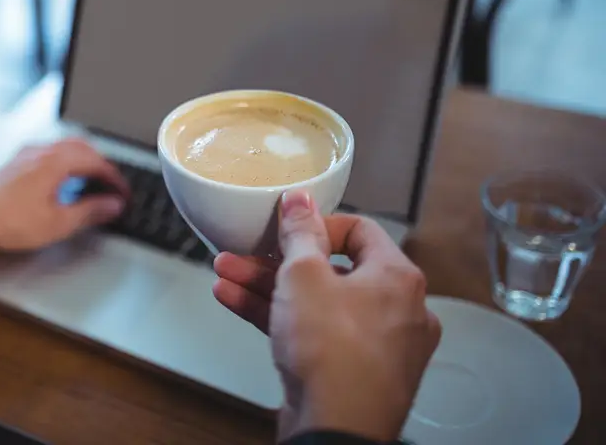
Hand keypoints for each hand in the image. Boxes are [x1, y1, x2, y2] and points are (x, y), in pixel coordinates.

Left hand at [0, 140, 129, 251]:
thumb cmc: (6, 221)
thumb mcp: (58, 223)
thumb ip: (90, 212)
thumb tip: (112, 204)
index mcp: (55, 161)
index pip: (96, 161)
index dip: (114, 178)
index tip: (122, 192)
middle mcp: (40, 150)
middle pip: (81, 146)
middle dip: (100, 164)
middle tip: (110, 184)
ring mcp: (24, 153)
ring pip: (62, 146)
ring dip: (81, 160)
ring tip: (88, 181)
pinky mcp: (12, 160)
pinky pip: (46, 152)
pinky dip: (62, 161)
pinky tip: (58, 180)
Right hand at [212, 191, 441, 442]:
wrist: (336, 428)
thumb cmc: (333, 354)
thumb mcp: (302, 275)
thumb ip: (299, 234)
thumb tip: (300, 201)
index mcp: (398, 277)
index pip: (359, 230)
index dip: (316, 224)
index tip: (285, 226)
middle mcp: (398, 310)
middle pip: (331, 269)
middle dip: (277, 260)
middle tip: (244, 253)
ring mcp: (377, 345)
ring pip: (317, 303)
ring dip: (269, 287)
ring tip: (226, 276)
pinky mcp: (355, 372)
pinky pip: (315, 333)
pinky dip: (280, 318)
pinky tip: (237, 303)